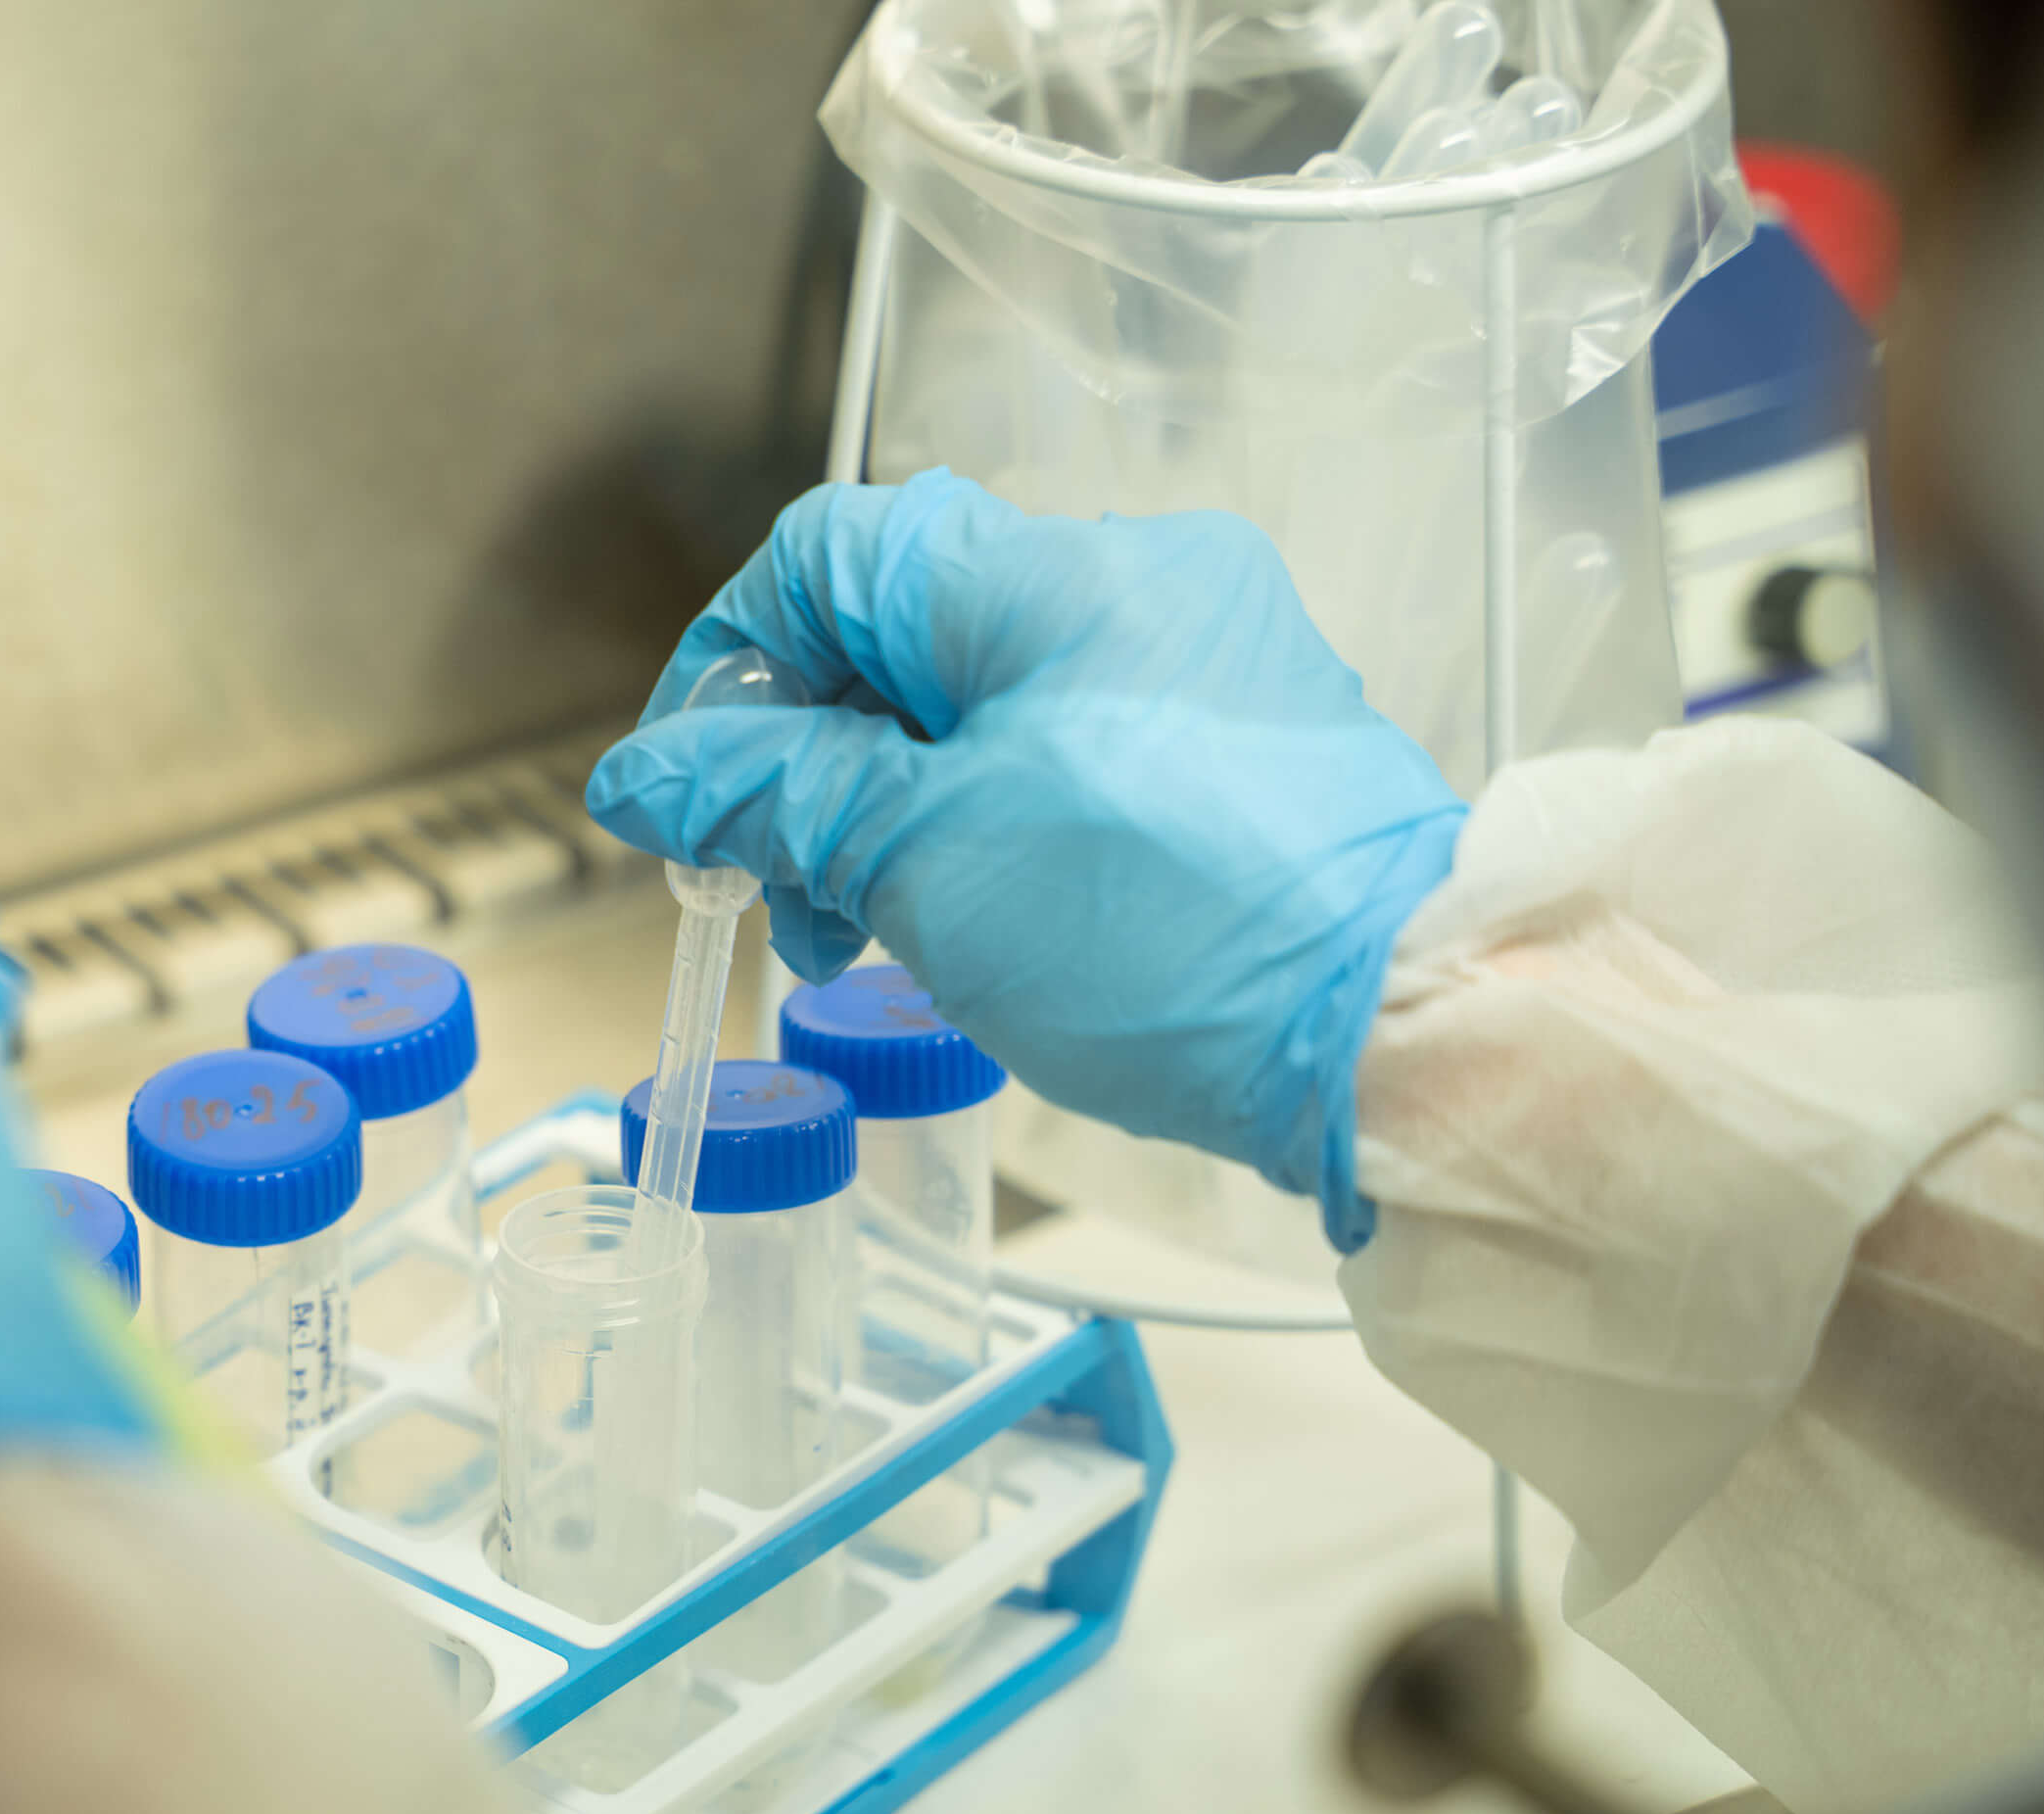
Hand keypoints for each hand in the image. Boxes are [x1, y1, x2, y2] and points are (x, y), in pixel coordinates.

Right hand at [586, 469, 1463, 1248]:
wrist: (1396, 1030)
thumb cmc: (1169, 930)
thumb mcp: (920, 859)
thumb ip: (769, 795)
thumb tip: (646, 775)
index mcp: (1048, 572)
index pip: (825, 554)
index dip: (730, 664)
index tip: (696, 794)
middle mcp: (1137, 582)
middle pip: (901, 633)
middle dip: (810, 762)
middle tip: (784, 899)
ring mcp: (1204, 663)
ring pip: (984, 703)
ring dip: (893, 808)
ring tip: (876, 936)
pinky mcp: (1246, 749)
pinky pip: (1072, 754)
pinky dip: (993, 825)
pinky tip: (983, 925)